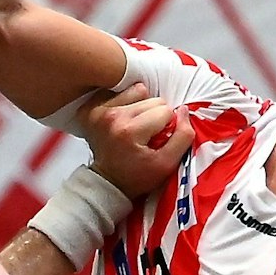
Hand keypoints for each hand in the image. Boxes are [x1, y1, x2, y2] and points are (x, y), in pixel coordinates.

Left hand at [77, 83, 189, 198]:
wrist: (107, 182)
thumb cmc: (138, 176)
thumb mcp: (167, 164)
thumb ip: (183, 137)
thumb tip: (184, 110)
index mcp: (129, 130)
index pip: (165, 110)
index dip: (167, 126)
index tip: (157, 141)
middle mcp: (112, 116)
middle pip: (152, 99)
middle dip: (156, 116)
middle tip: (147, 135)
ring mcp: (99, 111)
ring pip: (139, 91)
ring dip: (143, 108)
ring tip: (136, 128)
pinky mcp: (91, 108)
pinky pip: (121, 92)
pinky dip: (127, 103)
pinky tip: (125, 121)